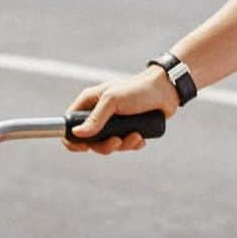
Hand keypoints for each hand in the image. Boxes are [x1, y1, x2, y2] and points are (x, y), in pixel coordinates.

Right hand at [63, 66, 179, 155]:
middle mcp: (99, 113)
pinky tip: (141, 136)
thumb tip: (77, 134)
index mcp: (89, 103)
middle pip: (90, 141)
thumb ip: (95, 118)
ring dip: (122, 145)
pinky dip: (132, 144)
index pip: (70, 124)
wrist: (166, 91)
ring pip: (108, 145)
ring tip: (135, 135)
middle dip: (104, 146)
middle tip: (117, 141)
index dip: (72, 139)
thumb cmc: (137, 89)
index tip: (83, 148)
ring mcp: (113, 123)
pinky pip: (124, 145)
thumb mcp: (113, 101)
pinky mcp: (127, 129)